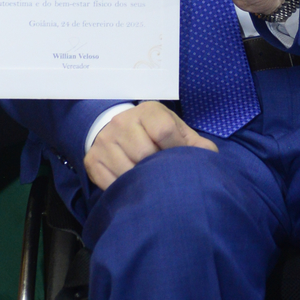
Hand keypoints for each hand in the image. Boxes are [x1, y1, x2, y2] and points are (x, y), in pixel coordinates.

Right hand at [85, 101, 215, 189]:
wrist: (119, 131)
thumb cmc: (155, 134)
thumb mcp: (177, 132)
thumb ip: (196, 144)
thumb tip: (207, 158)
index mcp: (148, 111)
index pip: (164, 131)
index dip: (175, 150)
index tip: (178, 159)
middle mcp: (122, 121)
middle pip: (145, 153)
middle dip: (157, 167)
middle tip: (161, 172)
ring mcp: (104, 141)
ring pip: (128, 170)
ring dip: (141, 180)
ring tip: (147, 178)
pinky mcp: (92, 160)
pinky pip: (111, 182)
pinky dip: (124, 188)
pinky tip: (132, 184)